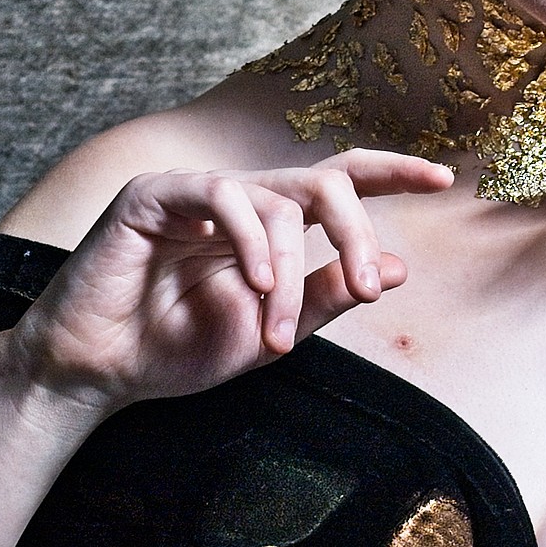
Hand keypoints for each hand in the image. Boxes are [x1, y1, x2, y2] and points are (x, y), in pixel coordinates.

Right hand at [10, 151, 452, 411]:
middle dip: (357, 232)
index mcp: (270, 226)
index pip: (340, 182)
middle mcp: (241, 199)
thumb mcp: (270, 331)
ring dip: (288, 274)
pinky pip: (221, 195)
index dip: (392, 173)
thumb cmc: (177, 349)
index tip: (445, 179)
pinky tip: (255, 284)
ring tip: (277, 335)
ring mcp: (198, 191)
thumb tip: (395, 267)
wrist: (100, 373)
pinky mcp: (155, 193)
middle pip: (323, 184)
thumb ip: (327, 297)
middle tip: (369, 288)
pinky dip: (250, 241)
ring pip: (278, 201)